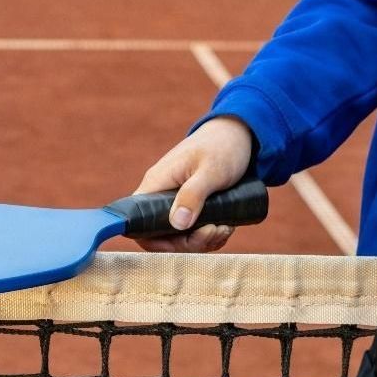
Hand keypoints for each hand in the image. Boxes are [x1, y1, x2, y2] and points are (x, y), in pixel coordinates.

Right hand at [134, 116, 253, 251]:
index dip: (153, 240)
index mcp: (156, 184)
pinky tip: (225, 226)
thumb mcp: (211, 171)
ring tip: (225, 227)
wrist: (239, 134)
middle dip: (189, 242)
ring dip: (203, 239)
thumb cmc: (222, 147)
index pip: (137, 221)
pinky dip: (208, 235)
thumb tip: (177, 223)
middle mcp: (160, 195)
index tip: (183, 241)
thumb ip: (193, 195)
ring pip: (179, 235)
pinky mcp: (190, 205)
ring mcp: (175, 201)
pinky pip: (192, 230)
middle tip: (215, 231)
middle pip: (160, 235)